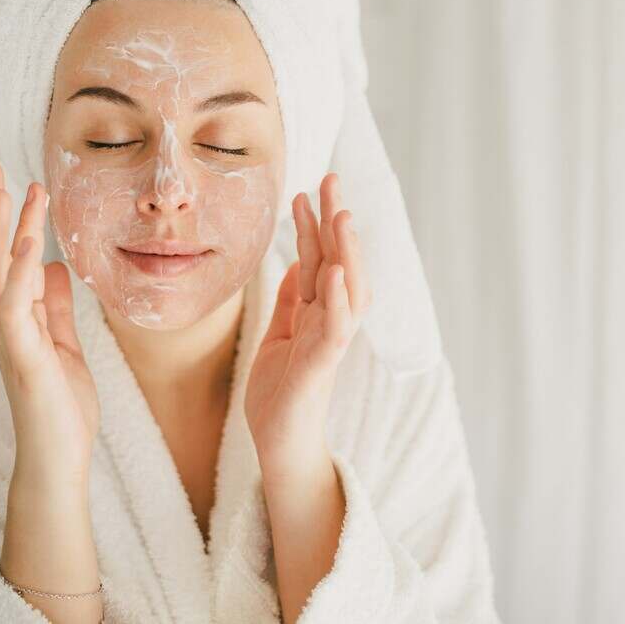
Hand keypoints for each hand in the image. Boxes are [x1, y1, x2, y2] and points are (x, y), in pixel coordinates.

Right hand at [0, 159, 99, 488]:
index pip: (2, 260)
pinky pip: (14, 311)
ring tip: (10, 190)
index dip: (2, 221)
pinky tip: (27, 244)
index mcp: (18, 321)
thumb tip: (55, 267)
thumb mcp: (65, 347)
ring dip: (0, 232)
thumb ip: (56, 309)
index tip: (9, 181)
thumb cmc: (61, 411)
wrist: (59, 462)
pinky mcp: (24, 360)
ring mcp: (11, 342)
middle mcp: (7, 327)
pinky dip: (18, 275)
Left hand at [245, 172, 372, 470]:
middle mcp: (330, 321)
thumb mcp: (281, 336)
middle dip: (335, 222)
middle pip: (337, 262)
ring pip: (345, 288)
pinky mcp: (322, 364)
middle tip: (331, 181)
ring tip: (340, 215)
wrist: (279, 444)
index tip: (310, 190)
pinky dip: (334, 298)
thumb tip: (297, 265)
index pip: (320, 259)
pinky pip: (334, 327)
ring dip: (344, 252)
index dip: (316, 225)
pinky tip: (330, 271)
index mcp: (317, 312)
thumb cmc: (281, 393)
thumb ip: (292, 302)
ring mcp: (329, 341)